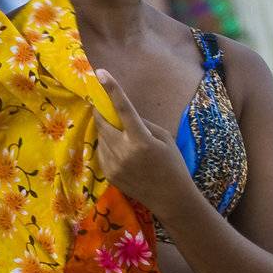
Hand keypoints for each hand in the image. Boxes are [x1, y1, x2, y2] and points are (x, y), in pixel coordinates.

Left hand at [93, 70, 188, 214]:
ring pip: (101, 137)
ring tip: (119, 132)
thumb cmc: (172, 165)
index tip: (100, 73)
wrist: (170, 198)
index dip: (111, 89)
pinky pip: (102, 152)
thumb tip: (124, 115)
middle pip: (103, 123)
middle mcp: (124, 151)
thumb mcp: (164, 138)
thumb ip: (143, 124)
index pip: (123, 108)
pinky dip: (107, 145)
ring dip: (105, 129)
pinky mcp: (109, 174)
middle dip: (101, 111)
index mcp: (141, 140)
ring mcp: (114, 164)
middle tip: (102, 105)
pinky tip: (119, 148)